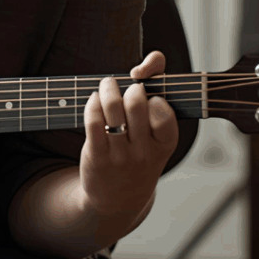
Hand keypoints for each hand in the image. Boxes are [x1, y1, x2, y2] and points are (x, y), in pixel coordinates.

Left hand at [78, 50, 177, 221]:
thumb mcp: (157, 135)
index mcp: (165, 144)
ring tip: (108, 85)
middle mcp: (144, 151)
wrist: (118, 199)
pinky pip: (93, 120)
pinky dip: (93, 103)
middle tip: (126, 85)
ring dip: (108, 88)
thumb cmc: (139, 154)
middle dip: (130, 87)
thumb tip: (154, 59)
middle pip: (137, 104)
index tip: (149, 94)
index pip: (165, 113)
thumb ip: (161, 94)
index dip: (155, 96)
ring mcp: (120, 155)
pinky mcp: (97, 155)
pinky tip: (95, 100)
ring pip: (112, 109)